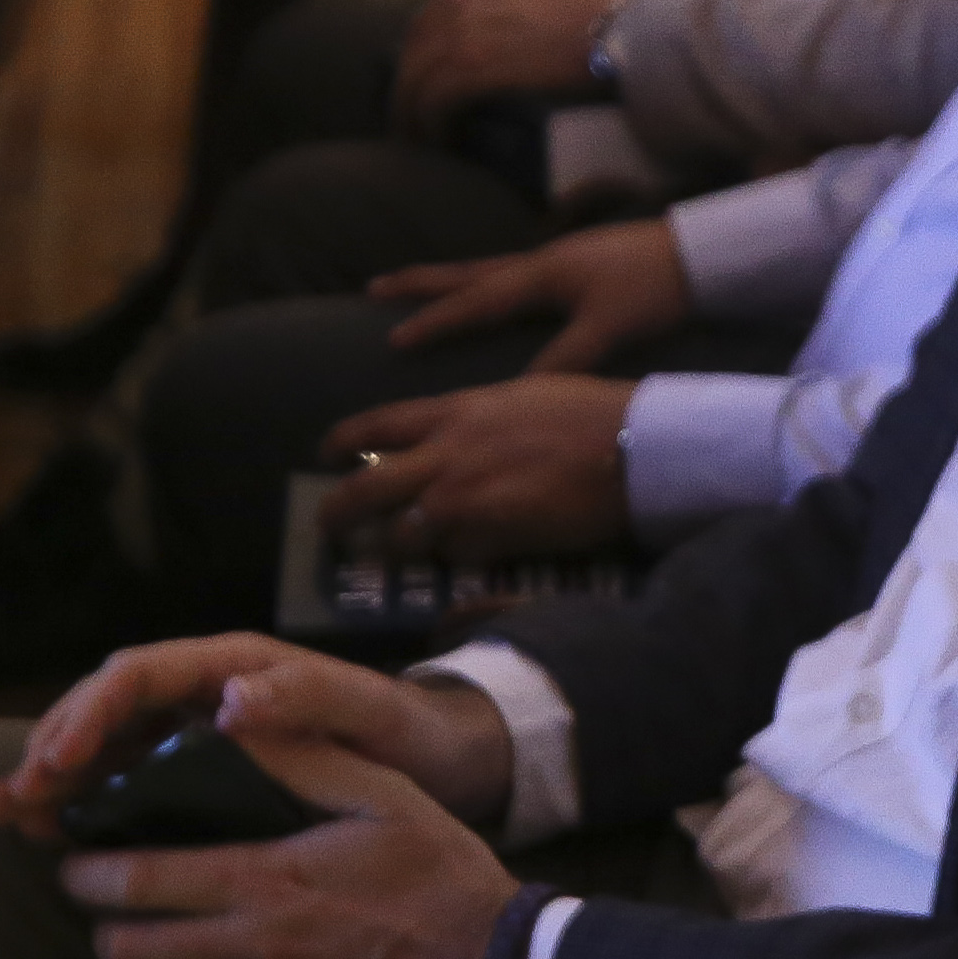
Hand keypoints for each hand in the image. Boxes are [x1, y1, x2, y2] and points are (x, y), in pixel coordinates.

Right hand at [0, 633, 518, 832]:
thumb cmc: (406, 730)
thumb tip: (232, 699)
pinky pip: (125, 779)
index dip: (90, 711)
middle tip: (17, 799)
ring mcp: (193, 728)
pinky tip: (45, 832)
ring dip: (52, 776)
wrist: (438, 758)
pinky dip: (83, 802)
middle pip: (104, 708)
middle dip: (53, 746)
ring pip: (104, 744)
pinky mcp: (195, 768)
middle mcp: (202, 689)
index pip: (137, 675)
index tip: (60, 758)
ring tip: (4, 815)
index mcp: (232, 664)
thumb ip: (309, 696)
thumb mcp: (370, 709)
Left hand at [57, 736, 518, 958]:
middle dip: (107, 926)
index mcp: (264, 880)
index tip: (80, 861)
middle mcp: (250, 949)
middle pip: (127, 951)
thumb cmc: (439, 873)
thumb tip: (230, 721)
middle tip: (114, 908)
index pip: (137, 881)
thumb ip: (300, 757)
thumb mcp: (380, 793)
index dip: (90, 871)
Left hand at [319, 375, 638, 557]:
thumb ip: (477, 417)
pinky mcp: (492, 538)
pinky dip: (458, 561)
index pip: (374, 425)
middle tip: (330, 529)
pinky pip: (456, 559)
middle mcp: (447, 454)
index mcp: (454, 411)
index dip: (340, 443)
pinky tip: (475, 557)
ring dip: (402, 547)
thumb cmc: (588, 412)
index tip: (326, 455)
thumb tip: (458, 432)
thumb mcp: (519, 396)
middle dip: (337, 514)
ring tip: (405, 555)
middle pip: (364, 489)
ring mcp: (466, 499)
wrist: (631, 445)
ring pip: (403, 534)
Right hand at [374, 217, 691, 368]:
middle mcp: (538, 263)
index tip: (393, 338)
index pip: (475, 302)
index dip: (434, 321)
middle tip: (373, 287)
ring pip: (485, 270)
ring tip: (413, 284)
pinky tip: (486, 292)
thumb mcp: (609, 325)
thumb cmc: (655, 288)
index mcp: (541, 276)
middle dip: (420, 284)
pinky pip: (510, 275)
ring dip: (447, 279)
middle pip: (466, 274)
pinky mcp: (572, 265)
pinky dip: (483, 283)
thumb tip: (521, 389)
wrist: (700, 254)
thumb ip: (567, 355)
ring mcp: (555, 261)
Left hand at [395, 0, 632, 132]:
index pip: (429, 20)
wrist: (633, 33)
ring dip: (413, 115)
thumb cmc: (610, 24)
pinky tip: (440, 144)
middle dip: (407, 90)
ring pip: (418, 78)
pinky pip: (436, 99)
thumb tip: (510, 48)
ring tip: (422, 146)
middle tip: (410, 125)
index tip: (421, 88)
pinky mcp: (478, 64)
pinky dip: (432, 124)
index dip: (419, 59)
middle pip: (415, 50)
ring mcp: (471, 29)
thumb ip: (522, 13)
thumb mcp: (554, 1)